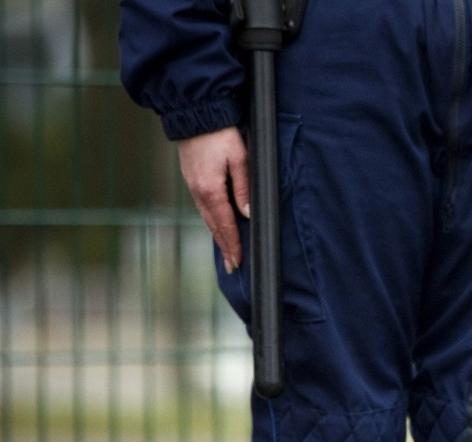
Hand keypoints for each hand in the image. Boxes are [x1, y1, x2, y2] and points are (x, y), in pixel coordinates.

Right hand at [176, 126, 249, 271]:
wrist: (194, 112)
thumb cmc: (221, 133)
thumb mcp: (240, 158)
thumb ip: (244, 187)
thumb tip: (247, 214)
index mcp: (211, 190)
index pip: (225, 225)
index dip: (233, 245)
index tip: (238, 262)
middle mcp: (198, 192)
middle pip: (214, 226)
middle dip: (225, 247)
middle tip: (233, 267)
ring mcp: (192, 185)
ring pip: (207, 217)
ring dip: (217, 235)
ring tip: (227, 252)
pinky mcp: (192, 178)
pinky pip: (203, 207)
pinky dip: (211, 220)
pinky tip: (217, 225)